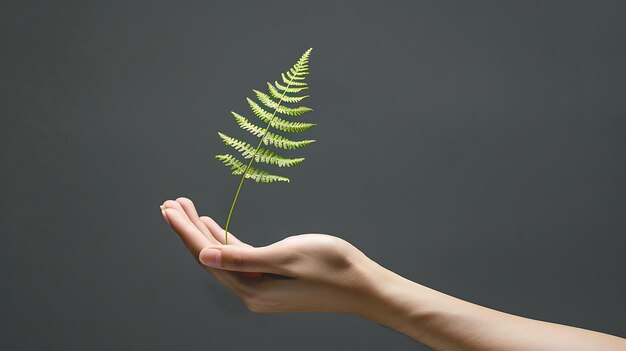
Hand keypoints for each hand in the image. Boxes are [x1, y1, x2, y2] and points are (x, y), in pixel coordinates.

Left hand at [160, 197, 383, 314]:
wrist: (363, 285)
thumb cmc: (331, 267)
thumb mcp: (286, 257)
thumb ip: (243, 258)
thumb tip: (204, 258)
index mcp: (252, 289)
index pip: (207, 257)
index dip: (186, 231)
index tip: (169, 208)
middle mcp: (251, 292)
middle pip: (210, 257)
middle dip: (189, 229)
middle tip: (170, 203)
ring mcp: (261, 286)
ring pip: (222, 256)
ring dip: (205, 233)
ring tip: (186, 209)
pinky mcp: (272, 279)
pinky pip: (240, 259)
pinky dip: (225, 241)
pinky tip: (214, 227)